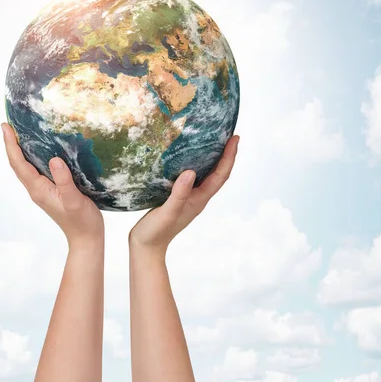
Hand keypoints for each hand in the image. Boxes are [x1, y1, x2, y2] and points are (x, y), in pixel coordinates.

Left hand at [2, 122, 103, 248]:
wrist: (86, 238)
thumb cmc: (82, 221)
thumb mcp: (75, 201)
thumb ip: (64, 182)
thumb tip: (54, 160)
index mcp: (39, 189)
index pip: (19, 164)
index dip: (11, 145)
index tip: (5, 127)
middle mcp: (36, 189)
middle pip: (17, 164)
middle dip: (11, 144)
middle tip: (8, 125)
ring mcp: (42, 190)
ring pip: (25, 167)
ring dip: (19, 150)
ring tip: (19, 133)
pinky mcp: (50, 191)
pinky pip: (35, 170)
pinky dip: (32, 157)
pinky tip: (39, 150)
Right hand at [129, 135, 238, 254]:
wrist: (146, 247)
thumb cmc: (156, 232)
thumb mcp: (168, 212)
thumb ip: (179, 194)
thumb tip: (190, 172)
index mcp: (199, 200)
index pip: (220, 175)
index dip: (229, 156)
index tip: (234, 138)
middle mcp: (198, 197)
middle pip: (218, 173)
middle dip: (225, 154)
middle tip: (228, 134)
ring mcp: (188, 198)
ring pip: (206, 175)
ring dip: (213, 159)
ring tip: (213, 141)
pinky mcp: (178, 197)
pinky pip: (192, 178)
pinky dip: (195, 164)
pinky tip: (187, 157)